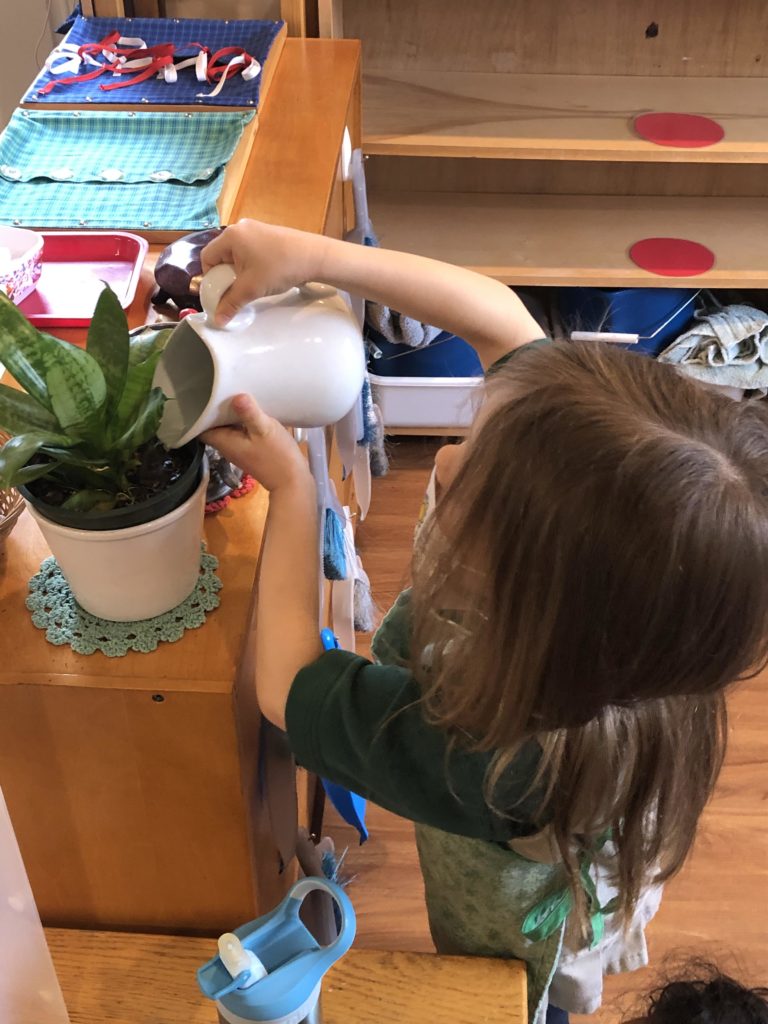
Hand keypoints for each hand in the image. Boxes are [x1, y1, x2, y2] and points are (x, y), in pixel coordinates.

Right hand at [201, 220, 329, 325]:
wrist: (315, 257)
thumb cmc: (279, 268)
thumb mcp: (251, 289)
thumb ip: (231, 303)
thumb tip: (217, 320)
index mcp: (231, 236)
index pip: (207, 257)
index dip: (210, 277)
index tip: (220, 291)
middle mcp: (241, 228)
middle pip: (222, 255)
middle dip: (226, 275)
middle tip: (237, 290)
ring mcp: (256, 229)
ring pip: (237, 255)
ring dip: (240, 272)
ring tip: (252, 284)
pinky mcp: (269, 235)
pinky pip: (251, 251)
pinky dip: (252, 265)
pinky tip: (264, 276)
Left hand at [201, 394, 310, 493]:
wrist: (292, 482)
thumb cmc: (277, 456)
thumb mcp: (264, 430)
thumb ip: (249, 413)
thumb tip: (237, 396)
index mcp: (224, 441)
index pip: (199, 428)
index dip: (198, 413)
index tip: (201, 396)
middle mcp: (227, 446)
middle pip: (212, 426)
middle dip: (214, 409)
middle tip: (218, 388)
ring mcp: (239, 448)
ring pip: (227, 428)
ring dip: (229, 414)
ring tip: (233, 393)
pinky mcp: (250, 449)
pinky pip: (240, 431)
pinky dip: (241, 420)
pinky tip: (250, 409)